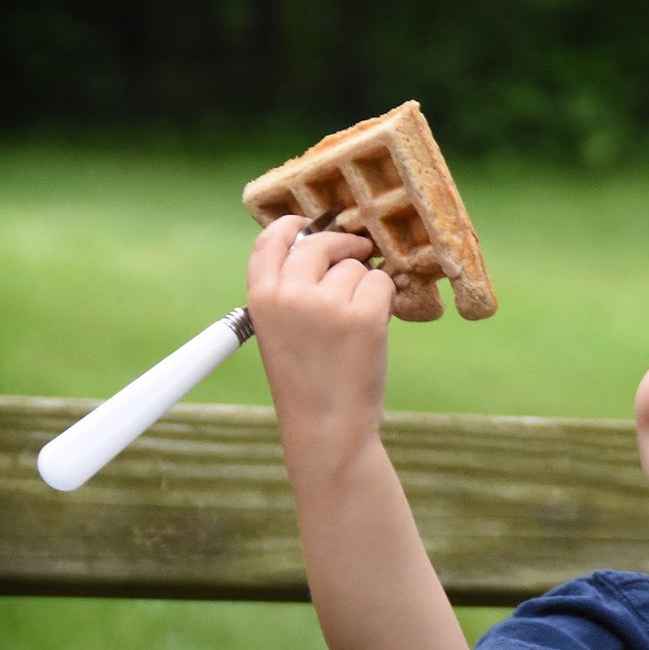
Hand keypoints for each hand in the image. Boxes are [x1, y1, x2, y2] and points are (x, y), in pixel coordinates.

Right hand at [246, 215, 395, 439]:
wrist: (327, 426)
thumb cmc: (309, 383)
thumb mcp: (281, 333)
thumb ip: (290, 292)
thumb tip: (327, 248)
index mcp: (261, 298)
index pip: (270, 241)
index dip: (292, 226)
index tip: (308, 223)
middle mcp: (290, 294)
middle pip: (321, 244)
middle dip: (344, 246)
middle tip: (361, 254)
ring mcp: (327, 303)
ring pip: (357, 267)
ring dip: (365, 286)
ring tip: (357, 324)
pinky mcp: (364, 315)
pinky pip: (382, 283)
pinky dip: (385, 300)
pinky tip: (376, 326)